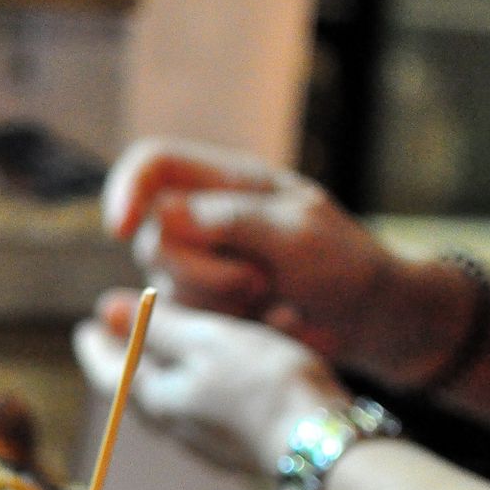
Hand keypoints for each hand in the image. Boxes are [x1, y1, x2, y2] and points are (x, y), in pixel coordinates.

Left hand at [74, 290, 349, 476]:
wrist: (321, 443)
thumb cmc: (263, 383)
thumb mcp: (207, 339)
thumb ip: (157, 326)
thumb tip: (107, 310)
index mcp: (156, 400)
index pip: (110, 374)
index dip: (96, 348)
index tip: (86, 327)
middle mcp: (174, 427)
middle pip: (137, 388)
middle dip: (127, 358)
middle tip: (118, 333)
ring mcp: (206, 441)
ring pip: (173, 397)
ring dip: (164, 367)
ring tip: (167, 343)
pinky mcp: (237, 445)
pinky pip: (205, 405)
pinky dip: (200, 380)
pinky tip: (218, 367)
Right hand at [103, 139, 418, 382]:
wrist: (369, 318)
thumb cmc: (345, 264)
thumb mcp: (297, 233)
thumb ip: (230, 220)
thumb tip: (160, 215)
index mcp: (226, 181)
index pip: (152, 164)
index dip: (126, 188)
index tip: (120, 228)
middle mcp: (201, 218)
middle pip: (153, 239)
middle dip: (202, 272)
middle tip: (260, 281)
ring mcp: (198, 263)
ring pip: (165, 288)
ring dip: (219, 302)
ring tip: (272, 298)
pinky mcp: (202, 305)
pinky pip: (183, 321)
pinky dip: (225, 325)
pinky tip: (268, 317)